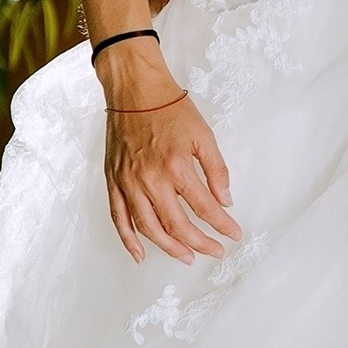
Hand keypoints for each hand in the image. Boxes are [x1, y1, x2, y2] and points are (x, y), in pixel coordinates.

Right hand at [97, 48, 239, 264]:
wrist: (134, 90)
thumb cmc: (169, 108)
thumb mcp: (204, 134)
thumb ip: (217, 170)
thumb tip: (225, 201)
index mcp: (176, 166)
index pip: (204, 207)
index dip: (222, 225)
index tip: (234, 235)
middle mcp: (151, 179)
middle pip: (177, 224)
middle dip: (199, 243)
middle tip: (214, 251)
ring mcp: (129, 183)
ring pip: (148, 228)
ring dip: (169, 247)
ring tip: (186, 257)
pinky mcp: (113, 181)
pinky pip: (119, 218)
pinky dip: (129, 240)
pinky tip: (141, 255)